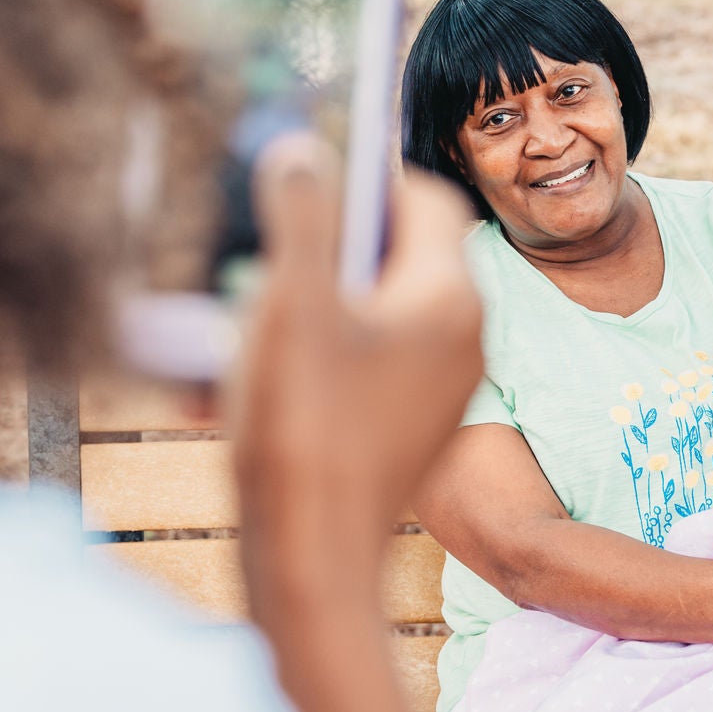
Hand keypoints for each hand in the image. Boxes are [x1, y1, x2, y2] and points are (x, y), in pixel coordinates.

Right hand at [229, 140, 486, 711]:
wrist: (313, 565)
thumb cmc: (305, 431)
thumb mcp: (291, 301)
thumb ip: (300, 212)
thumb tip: (300, 146)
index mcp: (450, 296)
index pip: (426, 197)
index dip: (366, 176)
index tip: (306, 179)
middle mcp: (463, 338)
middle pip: (395, 252)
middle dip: (325, 248)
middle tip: (262, 266)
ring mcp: (438, 389)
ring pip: (373, 309)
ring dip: (311, 304)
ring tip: (249, 334)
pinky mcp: (408, 428)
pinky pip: (366, 363)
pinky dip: (316, 357)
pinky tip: (258, 387)